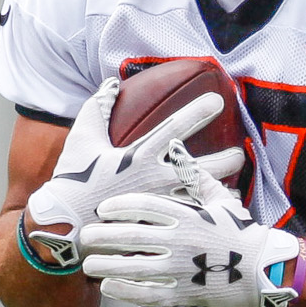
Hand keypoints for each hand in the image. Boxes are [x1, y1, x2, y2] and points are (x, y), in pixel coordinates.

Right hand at [22, 80, 243, 273]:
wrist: (63, 222)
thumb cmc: (72, 178)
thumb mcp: (82, 138)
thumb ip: (98, 108)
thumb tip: (111, 83)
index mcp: (138, 155)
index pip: (175, 127)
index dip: (198, 111)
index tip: (219, 100)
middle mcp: (154, 178)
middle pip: (201, 166)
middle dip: (226, 159)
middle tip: (242, 152)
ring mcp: (158, 203)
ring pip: (200, 195)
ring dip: (222, 188)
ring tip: (238, 185)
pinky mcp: (156, 222)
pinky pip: (190, 217)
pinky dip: (207, 212)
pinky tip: (221, 211)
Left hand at [81, 151, 302, 306]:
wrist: (264, 269)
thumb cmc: (242, 232)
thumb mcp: (222, 201)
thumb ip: (197, 178)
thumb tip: (179, 151)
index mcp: (188, 215)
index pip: (144, 205)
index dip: (119, 206)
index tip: (104, 209)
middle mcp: (181, 240)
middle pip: (131, 235)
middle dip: (104, 235)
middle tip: (87, 236)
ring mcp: (182, 268)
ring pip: (134, 265)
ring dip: (107, 264)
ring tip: (90, 264)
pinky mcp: (185, 292)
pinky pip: (148, 292)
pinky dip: (126, 290)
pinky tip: (109, 287)